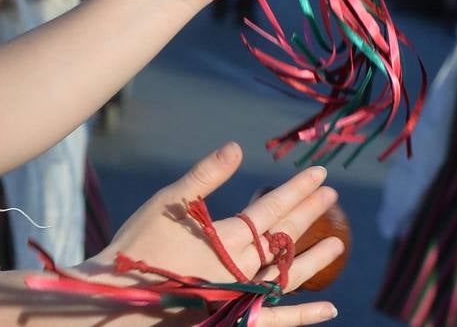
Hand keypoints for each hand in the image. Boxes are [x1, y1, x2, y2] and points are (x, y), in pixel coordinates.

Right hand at [83, 143, 340, 324]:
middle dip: (309, 213)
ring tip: (337, 243)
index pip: (272, 208)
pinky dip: (304, 316)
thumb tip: (236, 147)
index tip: (320, 174)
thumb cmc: (138, 246)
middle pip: (284, 237)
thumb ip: (205, 175)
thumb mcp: (168, 203)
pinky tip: (329, 309)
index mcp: (226, 238)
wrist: (119, 300)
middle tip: (331, 194)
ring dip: (315, 259)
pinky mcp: (235, 319)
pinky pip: (279, 321)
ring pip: (288, 276)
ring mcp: (242, 297)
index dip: (298, 190)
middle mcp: (242, 269)